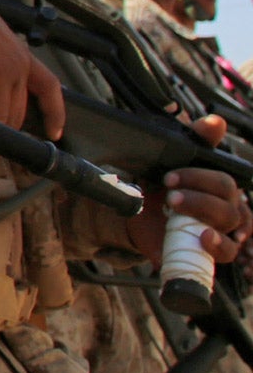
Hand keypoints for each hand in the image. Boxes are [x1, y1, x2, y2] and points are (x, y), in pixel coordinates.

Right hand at [0, 4, 64, 161]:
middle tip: (5, 151)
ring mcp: (14, 70)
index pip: (47, 85)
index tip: (55, 130)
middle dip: (16, 131)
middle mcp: (22, 62)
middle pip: (24, 106)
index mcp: (19, 53)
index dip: (54, 110)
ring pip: (13, 114)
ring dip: (1, 137)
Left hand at [126, 114, 252, 264]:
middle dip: (197, 195)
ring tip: (175, 210)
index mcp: (219, 183)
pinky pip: (229, 251)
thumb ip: (196, 140)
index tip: (169, 177)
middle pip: (228, 200)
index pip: (224, 179)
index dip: (198, 177)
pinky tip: (204, 237)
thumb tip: (217, 122)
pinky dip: (219, 245)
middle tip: (168, 194)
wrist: (141, 216)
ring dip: (202, 214)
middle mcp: (227, 205)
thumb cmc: (162, 185)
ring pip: (231, 222)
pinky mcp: (213, 249)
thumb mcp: (170, 160)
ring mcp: (223, 228)